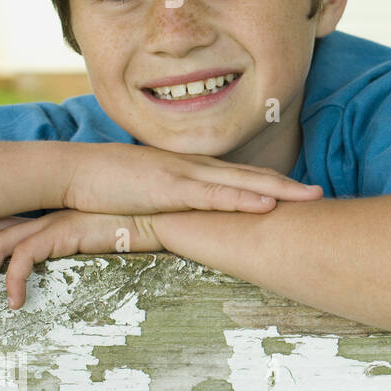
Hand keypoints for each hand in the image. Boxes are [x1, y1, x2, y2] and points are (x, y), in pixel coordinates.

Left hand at [0, 210, 163, 312]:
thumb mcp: (97, 247)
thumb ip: (76, 255)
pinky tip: (14, 303)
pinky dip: (12, 280)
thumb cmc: (140, 233)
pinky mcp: (63, 230)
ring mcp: (51, 221)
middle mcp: (42, 215)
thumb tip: (62, 278)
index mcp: (45, 218)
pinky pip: (24, 258)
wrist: (167, 217)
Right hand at [63, 142, 322, 215]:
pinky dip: (241, 199)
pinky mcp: (168, 188)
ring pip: (240, 183)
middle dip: (287, 186)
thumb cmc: (106, 186)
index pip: (239, 177)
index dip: (272, 183)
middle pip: (250, 177)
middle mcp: (193, 168)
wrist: (70, 171)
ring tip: (309, 196)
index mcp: (190, 170)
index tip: (299, 192)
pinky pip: (212, 196)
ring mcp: (183, 175)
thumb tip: (187, 222)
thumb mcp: (147, 196)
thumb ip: (170, 205)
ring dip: (277, 189)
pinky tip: (266, 204)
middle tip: (320, 193)